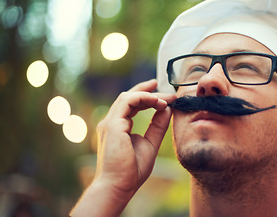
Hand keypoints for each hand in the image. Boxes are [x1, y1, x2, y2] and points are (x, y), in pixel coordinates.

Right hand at [70, 79, 175, 216]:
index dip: (148, 98)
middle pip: (129, 97)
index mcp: (118, 127)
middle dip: (148, 90)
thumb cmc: (132, 171)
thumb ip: (157, 126)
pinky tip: (157, 102)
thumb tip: (167, 109)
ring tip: (165, 98)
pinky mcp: (112, 124)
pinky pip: (127, 101)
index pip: (132, 105)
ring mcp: (110, 122)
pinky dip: (143, 98)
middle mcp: (112, 122)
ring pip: (128, 97)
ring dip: (148, 94)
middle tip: (166, 90)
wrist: (119, 186)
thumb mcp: (150, 143)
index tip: (166, 98)